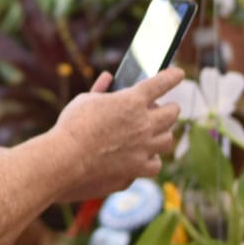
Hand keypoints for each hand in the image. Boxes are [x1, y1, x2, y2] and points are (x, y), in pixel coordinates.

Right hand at [51, 67, 183, 199]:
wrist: (65, 161)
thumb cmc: (71, 127)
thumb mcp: (84, 100)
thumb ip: (101, 90)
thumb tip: (108, 78)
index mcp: (132, 101)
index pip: (161, 83)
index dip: (172, 76)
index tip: (178, 74)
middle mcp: (144, 124)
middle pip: (172, 113)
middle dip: (170, 108)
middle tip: (163, 108)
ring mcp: (144, 149)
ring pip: (167, 139)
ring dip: (162, 133)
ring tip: (153, 133)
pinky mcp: (138, 170)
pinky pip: (154, 164)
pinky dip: (151, 159)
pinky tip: (143, 157)